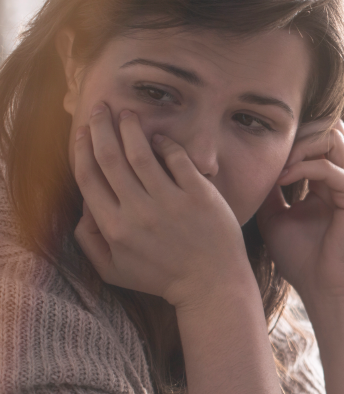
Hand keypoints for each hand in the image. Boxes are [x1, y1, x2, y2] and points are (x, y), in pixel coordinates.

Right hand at [72, 103, 252, 308]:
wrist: (212, 285)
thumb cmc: (162, 278)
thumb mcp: (114, 270)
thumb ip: (89, 241)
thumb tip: (82, 207)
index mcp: (114, 227)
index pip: (89, 178)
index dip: (82, 149)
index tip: (83, 131)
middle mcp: (138, 212)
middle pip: (110, 158)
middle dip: (101, 128)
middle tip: (100, 108)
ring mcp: (170, 203)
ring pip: (140, 154)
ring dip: (130, 128)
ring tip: (126, 114)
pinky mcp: (199, 197)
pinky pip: (177, 160)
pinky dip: (165, 145)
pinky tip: (159, 137)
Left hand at [255, 119, 343, 306]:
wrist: (327, 291)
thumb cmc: (303, 260)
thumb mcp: (275, 216)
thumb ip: (269, 189)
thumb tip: (248, 165)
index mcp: (331, 180)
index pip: (317, 135)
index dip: (291, 136)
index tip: (260, 151)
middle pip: (327, 126)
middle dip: (295, 134)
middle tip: (268, 154)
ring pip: (332, 136)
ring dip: (299, 145)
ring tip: (277, 167)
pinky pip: (330, 167)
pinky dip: (303, 168)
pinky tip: (282, 181)